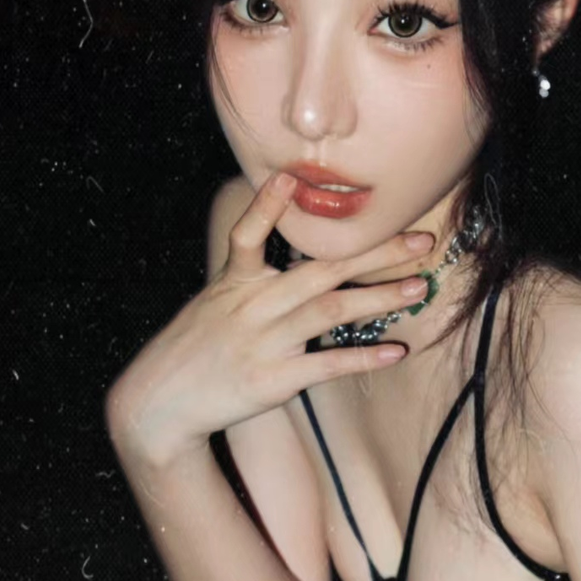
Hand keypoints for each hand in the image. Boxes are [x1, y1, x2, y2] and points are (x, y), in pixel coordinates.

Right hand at [105, 171, 434, 467]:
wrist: (158, 404)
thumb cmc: (195, 348)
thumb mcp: (214, 300)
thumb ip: (250, 276)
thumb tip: (292, 255)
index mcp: (235, 281)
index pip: (247, 234)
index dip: (267, 206)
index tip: (291, 177)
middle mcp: (252, 305)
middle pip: (321, 269)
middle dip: (376, 252)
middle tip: (422, 239)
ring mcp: (263, 342)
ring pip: (330, 310)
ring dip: (380, 297)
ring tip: (418, 288)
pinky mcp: (272, 379)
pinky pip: (326, 365)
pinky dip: (363, 357)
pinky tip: (396, 351)